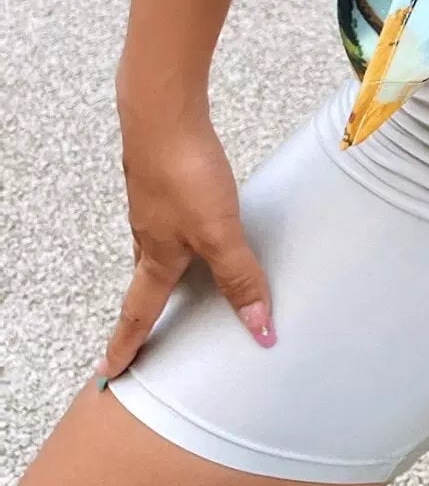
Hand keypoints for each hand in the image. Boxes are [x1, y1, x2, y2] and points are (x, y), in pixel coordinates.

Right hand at [94, 96, 273, 384]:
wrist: (163, 114)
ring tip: (170, 276)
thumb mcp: (219, 233)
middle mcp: (146, 233)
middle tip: (140, 327)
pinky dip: (172, 228)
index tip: (110, 371)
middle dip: (141, 306)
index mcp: (157, 257)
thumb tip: (259, 330)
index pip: (139, 312)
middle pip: (142, 279)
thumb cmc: (186, 176)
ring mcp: (149, 201)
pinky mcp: (159, 172)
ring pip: (152, 245)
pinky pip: (164, 213)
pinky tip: (187, 216)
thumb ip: (239, 278)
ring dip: (158, 266)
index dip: (128, 344)